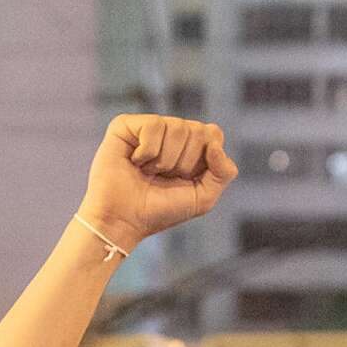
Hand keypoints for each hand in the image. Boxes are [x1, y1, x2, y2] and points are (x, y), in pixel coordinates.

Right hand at [76, 115, 237, 253]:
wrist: (122, 221)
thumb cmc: (159, 211)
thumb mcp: (203, 198)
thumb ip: (224, 172)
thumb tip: (214, 144)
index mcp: (190, 146)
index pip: (212, 134)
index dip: (203, 159)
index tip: (185, 179)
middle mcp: (170, 133)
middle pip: (197, 130)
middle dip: (183, 163)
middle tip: (162, 178)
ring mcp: (148, 127)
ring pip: (177, 127)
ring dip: (164, 160)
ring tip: (147, 172)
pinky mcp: (126, 125)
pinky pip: (154, 126)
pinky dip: (147, 152)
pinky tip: (134, 162)